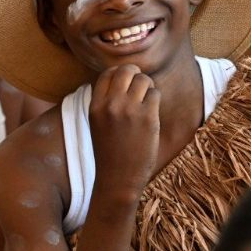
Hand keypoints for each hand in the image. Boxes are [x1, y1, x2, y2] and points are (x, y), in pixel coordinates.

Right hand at [88, 65, 160, 197]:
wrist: (117, 180)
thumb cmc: (109, 153)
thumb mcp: (97, 124)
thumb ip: (105, 102)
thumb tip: (120, 80)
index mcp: (95, 106)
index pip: (107, 74)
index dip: (119, 73)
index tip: (126, 80)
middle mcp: (111, 104)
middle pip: (126, 70)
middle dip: (136, 74)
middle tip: (140, 84)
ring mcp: (130, 110)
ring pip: (144, 80)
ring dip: (148, 86)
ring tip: (147, 100)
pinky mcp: (148, 118)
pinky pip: (155, 94)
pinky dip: (155, 100)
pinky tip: (151, 113)